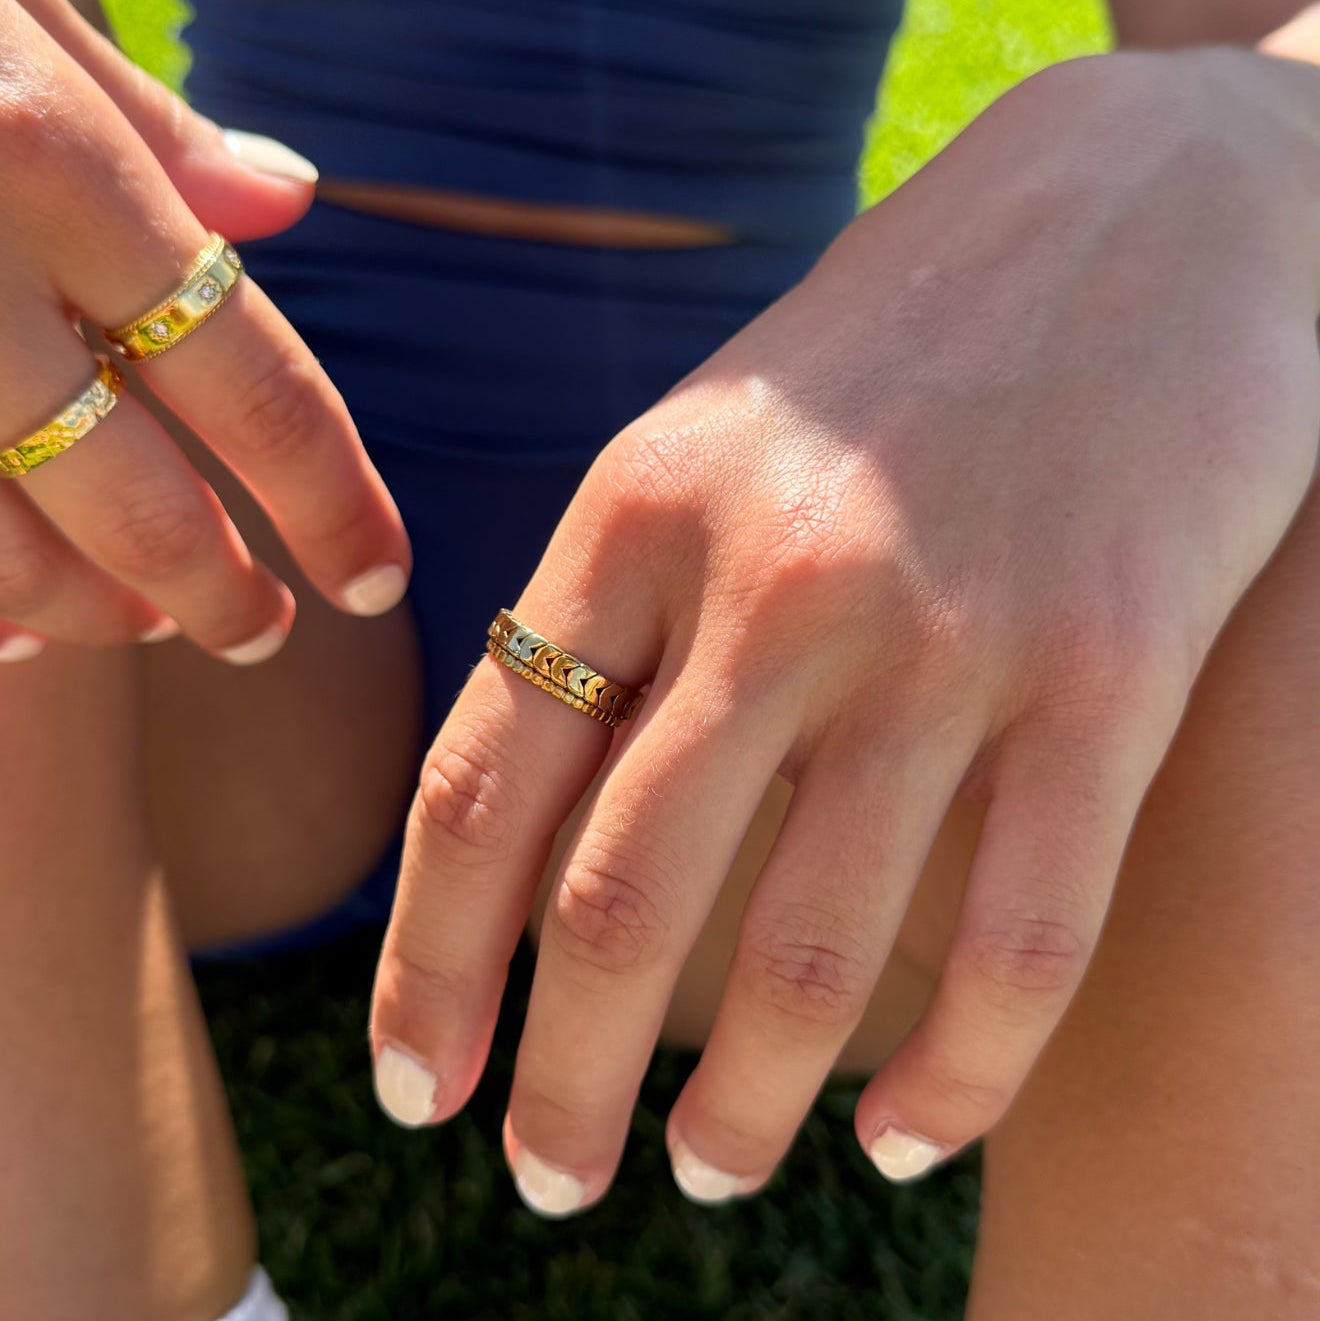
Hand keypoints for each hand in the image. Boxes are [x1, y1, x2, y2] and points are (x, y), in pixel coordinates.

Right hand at [0, 0, 408, 662]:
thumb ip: (143, 114)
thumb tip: (284, 209)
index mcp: (39, 148)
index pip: (247, 376)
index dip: (331, 499)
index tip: (378, 581)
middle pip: (132, 494)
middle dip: (217, 590)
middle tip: (262, 632)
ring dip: (87, 607)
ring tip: (141, 623)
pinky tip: (8, 625)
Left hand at [370, 48, 1319, 1210]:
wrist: (1139, 215)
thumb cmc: (898, 348)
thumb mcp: (709, 441)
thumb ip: (621, 610)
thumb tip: (545, 809)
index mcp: (640, 511)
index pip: (483, 790)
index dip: (428, 971)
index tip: (420, 1093)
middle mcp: (774, 581)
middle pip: (619, 905)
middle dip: (565, 1083)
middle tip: (552, 1185)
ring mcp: (946, 634)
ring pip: (813, 953)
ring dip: (741, 1109)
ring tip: (707, 1176)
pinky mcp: (1110, 676)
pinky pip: (1019, 941)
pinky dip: (953, 1078)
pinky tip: (902, 1139)